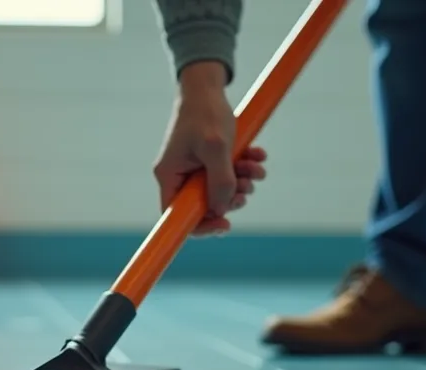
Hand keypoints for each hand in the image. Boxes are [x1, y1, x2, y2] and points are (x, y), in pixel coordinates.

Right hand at [153, 61, 267, 236]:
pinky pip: (228, 174)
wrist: (207, 87)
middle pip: (204, 205)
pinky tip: (255, 154)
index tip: (225, 224)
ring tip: (254, 165)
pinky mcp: (209, 160)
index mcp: (170, 175)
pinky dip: (244, 167)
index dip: (200, 226)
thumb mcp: (217, 148)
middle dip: (230, 198)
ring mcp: (194, 168)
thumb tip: (222, 209)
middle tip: (246, 187)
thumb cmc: (206, 113)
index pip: (176, 216)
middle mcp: (179, 175)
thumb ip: (220, 180)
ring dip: (242, 181)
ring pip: (221, 190)